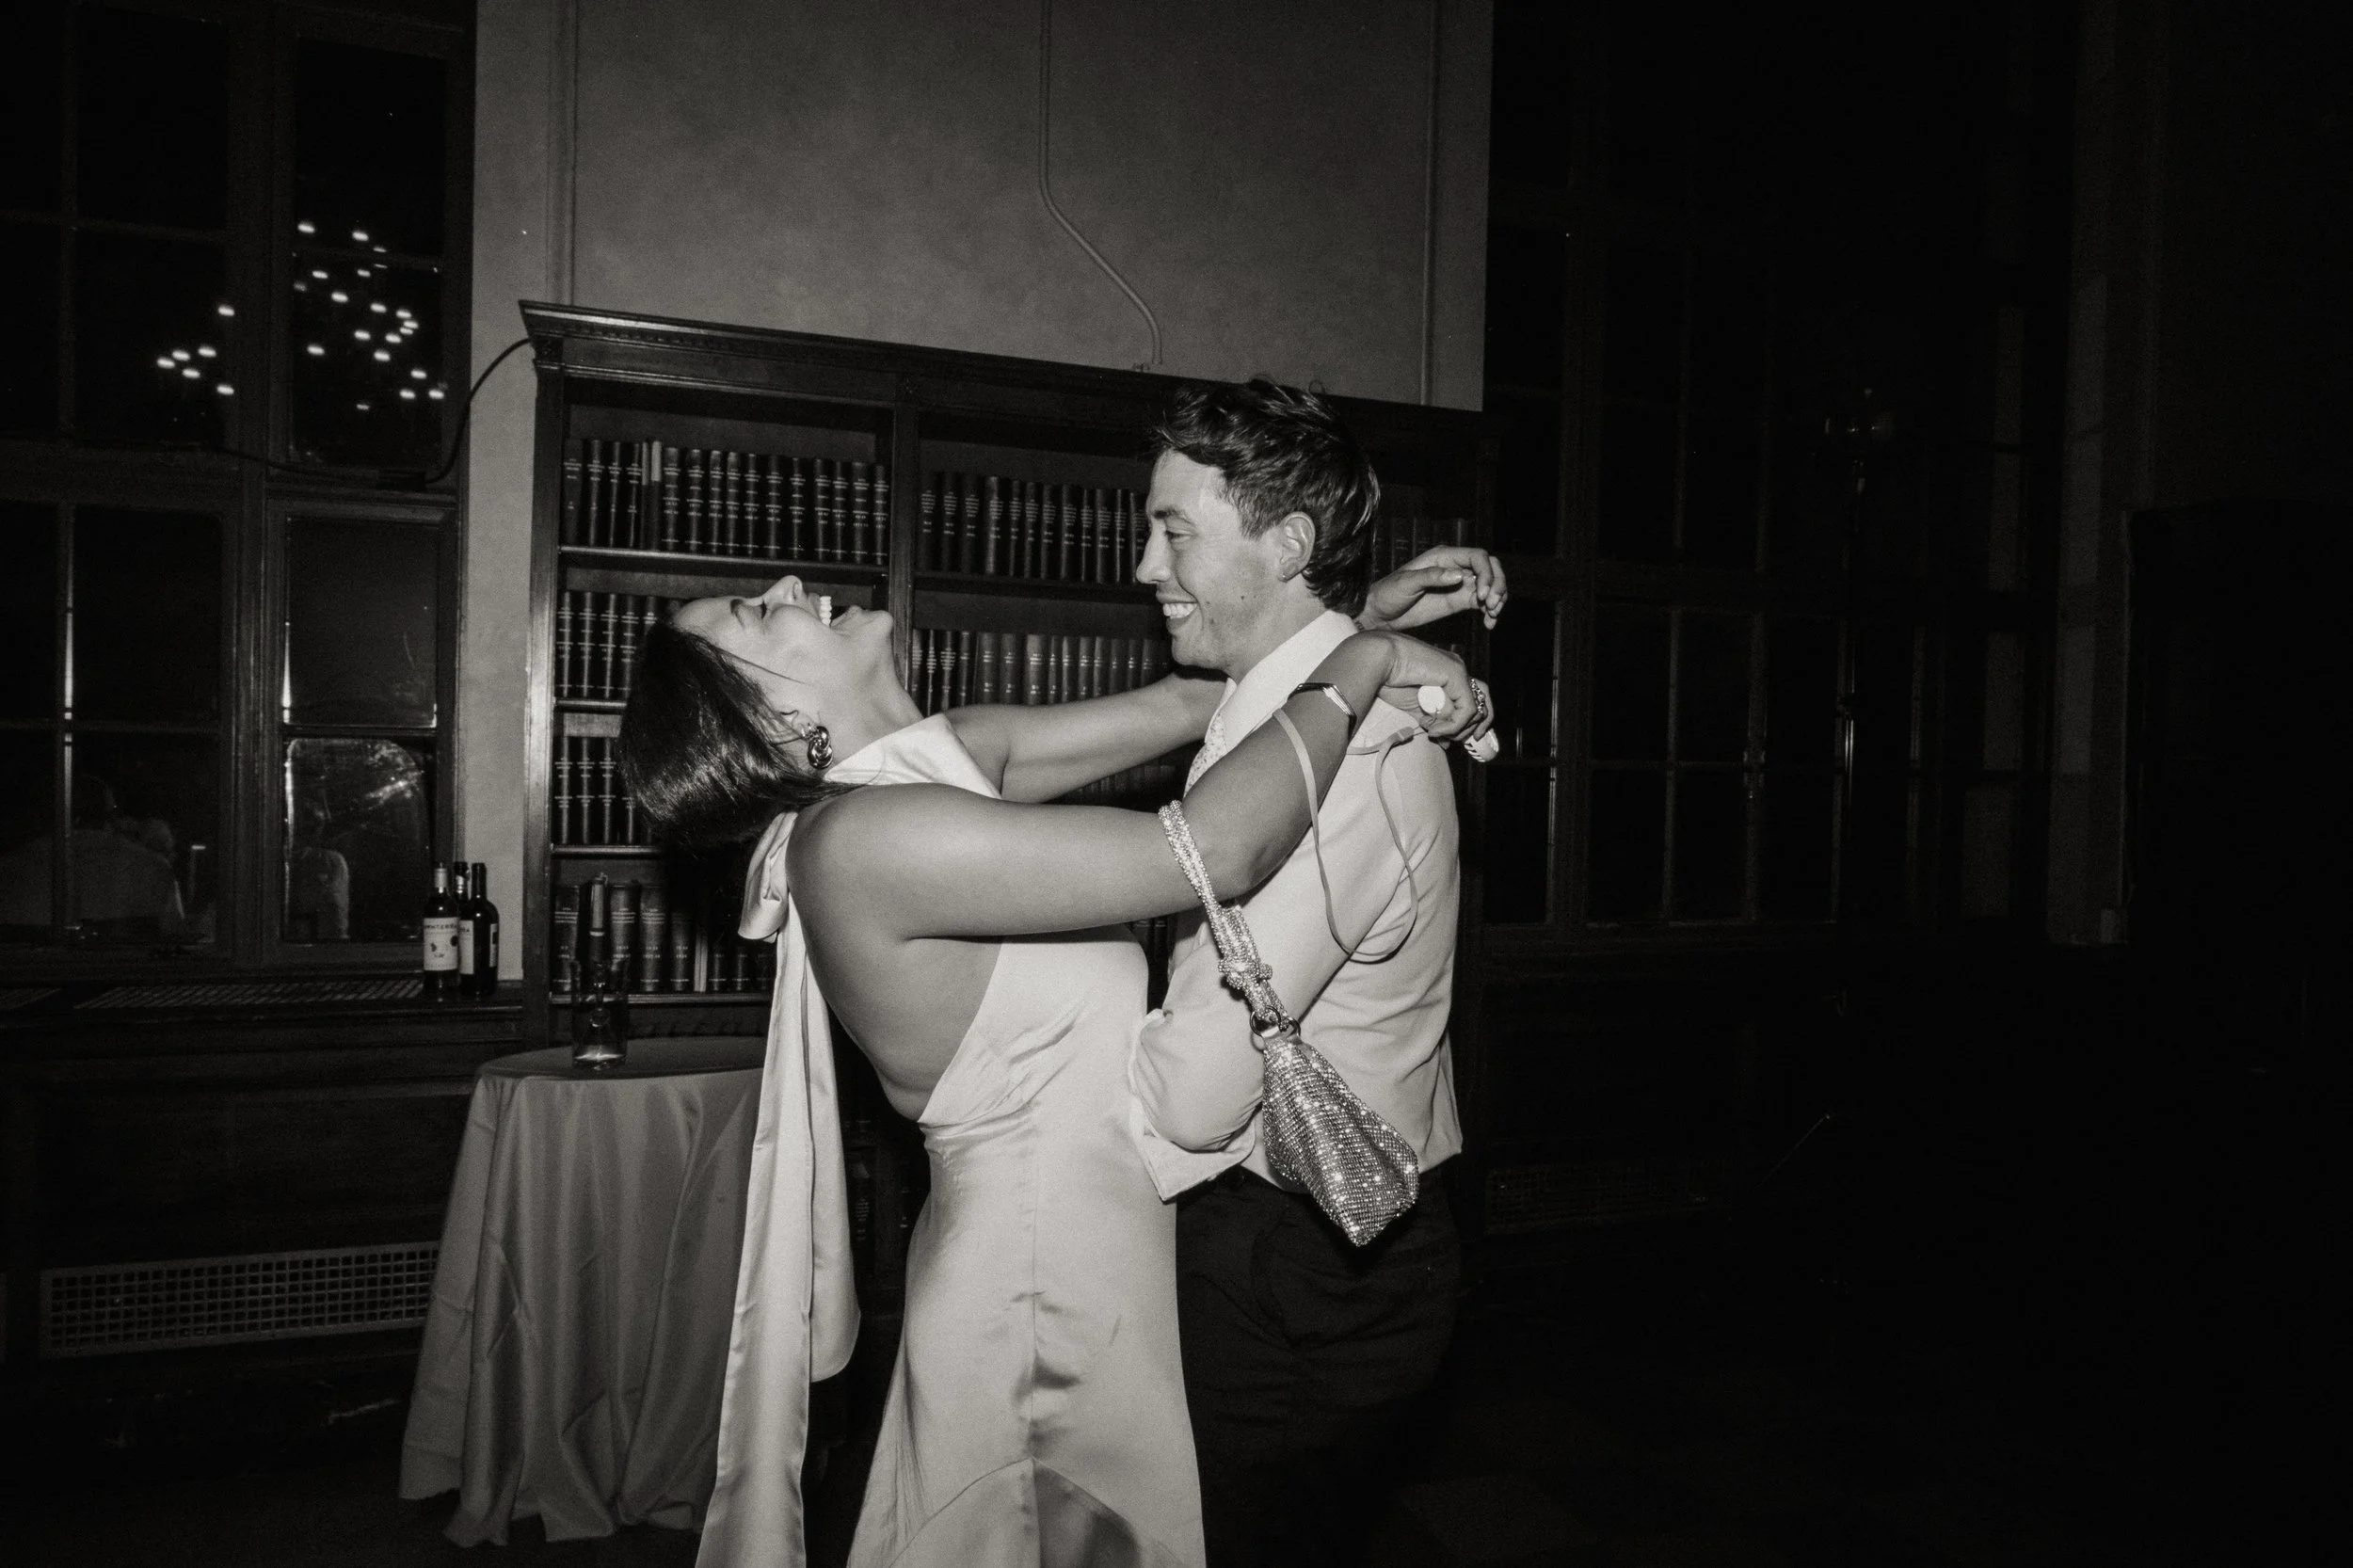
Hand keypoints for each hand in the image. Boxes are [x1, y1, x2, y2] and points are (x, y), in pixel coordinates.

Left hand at [1356, 546, 1507, 631]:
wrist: (1380, 615)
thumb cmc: (1388, 593)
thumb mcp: (1406, 583)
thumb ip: (1431, 577)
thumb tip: (1459, 575)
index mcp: (1444, 557)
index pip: (1477, 557)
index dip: (1486, 573)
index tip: (1481, 595)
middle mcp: (1455, 568)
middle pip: (1490, 568)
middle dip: (1497, 584)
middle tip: (1491, 605)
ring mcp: (1459, 584)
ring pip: (1491, 584)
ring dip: (1498, 598)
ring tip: (1492, 615)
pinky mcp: (1460, 601)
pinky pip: (1484, 602)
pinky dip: (1491, 611)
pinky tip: (1489, 623)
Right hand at [1356, 631, 1493, 747]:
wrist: (1378, 662)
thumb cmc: (1390, 680)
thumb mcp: (1417, 709)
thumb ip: (1434, 723)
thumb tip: (1446, 743)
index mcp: (1450, 676)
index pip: (1475, 701)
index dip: (1472, 724)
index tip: (1455, 740)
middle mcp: (1458, 671)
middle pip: (1483, 704)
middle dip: (1468, 729)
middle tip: (1446, 739)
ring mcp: (1459, 670)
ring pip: (1477, 708)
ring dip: (1458, 728)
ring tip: (1436, 732)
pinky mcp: (1456, 674)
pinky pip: (1467, 708)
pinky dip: (1454, 724)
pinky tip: (1434, 727)